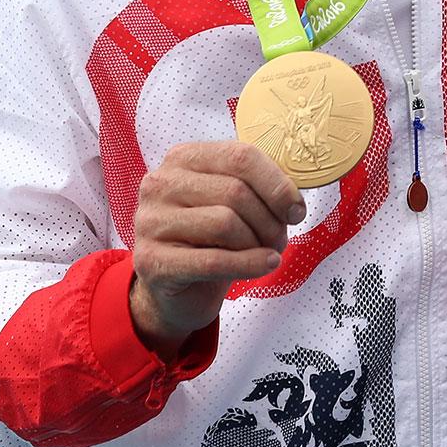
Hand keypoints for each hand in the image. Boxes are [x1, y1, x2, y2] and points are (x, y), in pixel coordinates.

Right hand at [130, 141, 305, 356]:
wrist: (179, 290)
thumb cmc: (214, 239)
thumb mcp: (235, 203)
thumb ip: (259, 187)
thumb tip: (293, 199)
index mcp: (183, 158)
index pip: (241, 157)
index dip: (278, 185)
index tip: (296, 211)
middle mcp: (160, 183)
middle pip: (235, 192)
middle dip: (270, 220)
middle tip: (279, 239)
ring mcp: (149, 222)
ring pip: (225, 223)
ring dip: (258, 242)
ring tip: (266, 253)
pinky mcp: (150, 261)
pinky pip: (213, 260)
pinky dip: (249, 264)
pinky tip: (266, 264)